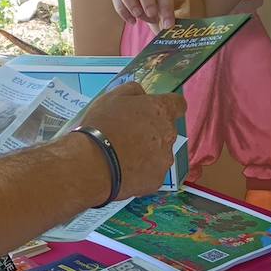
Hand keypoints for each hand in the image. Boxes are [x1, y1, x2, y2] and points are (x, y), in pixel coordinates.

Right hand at [77, 82, 185, 200]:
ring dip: (147, 152)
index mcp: (160, 110)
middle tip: (127, 134)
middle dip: (152, 131)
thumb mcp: (112, 97)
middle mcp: (168, 134)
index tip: (156, 110)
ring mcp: (164, 159)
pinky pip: (152, 172)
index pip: (178, 104)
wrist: (92, 164)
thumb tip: (142, 94)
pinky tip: (122, 169)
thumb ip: (133, 91)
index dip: (168, 106)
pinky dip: (141, 171)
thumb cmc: (101, 127)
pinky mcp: (157, 179)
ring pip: (160, 152)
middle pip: (166, 130)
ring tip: (122, 155)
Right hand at [113, 0, 182, 29]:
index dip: (165, 4)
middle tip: (151, 15)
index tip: (168, 24)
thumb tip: (169, 26)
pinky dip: (122, 9)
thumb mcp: (182, 11)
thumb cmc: (175, 6)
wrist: (163, 7)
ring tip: (139, 17)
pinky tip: (133, 21)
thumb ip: (179, 17)